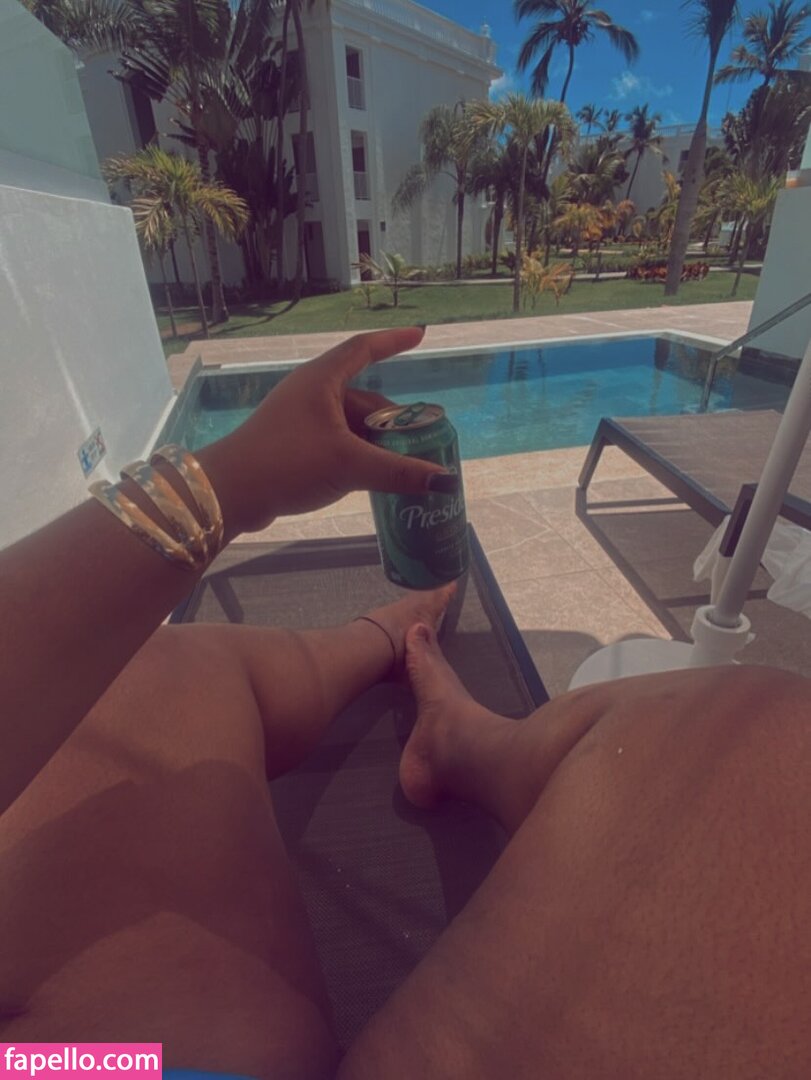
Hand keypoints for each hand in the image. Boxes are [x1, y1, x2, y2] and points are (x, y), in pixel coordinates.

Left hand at [197, 328, 454, 535]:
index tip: (419, 335)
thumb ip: (398, 472)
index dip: (393, 342)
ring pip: (350, 426)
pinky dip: (357, 456)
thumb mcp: (349, 465)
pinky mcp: (292, 446)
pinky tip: (370, 478)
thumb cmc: (288, 462)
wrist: (229, 493)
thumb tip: (444, 479)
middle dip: (392, 421)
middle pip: (364, 399)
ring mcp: (299, 420)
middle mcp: (311, 393)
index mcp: (322, 381)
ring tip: (400, 467)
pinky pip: (336, 443)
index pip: (364, 349)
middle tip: (420, 442)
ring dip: (375, 444)